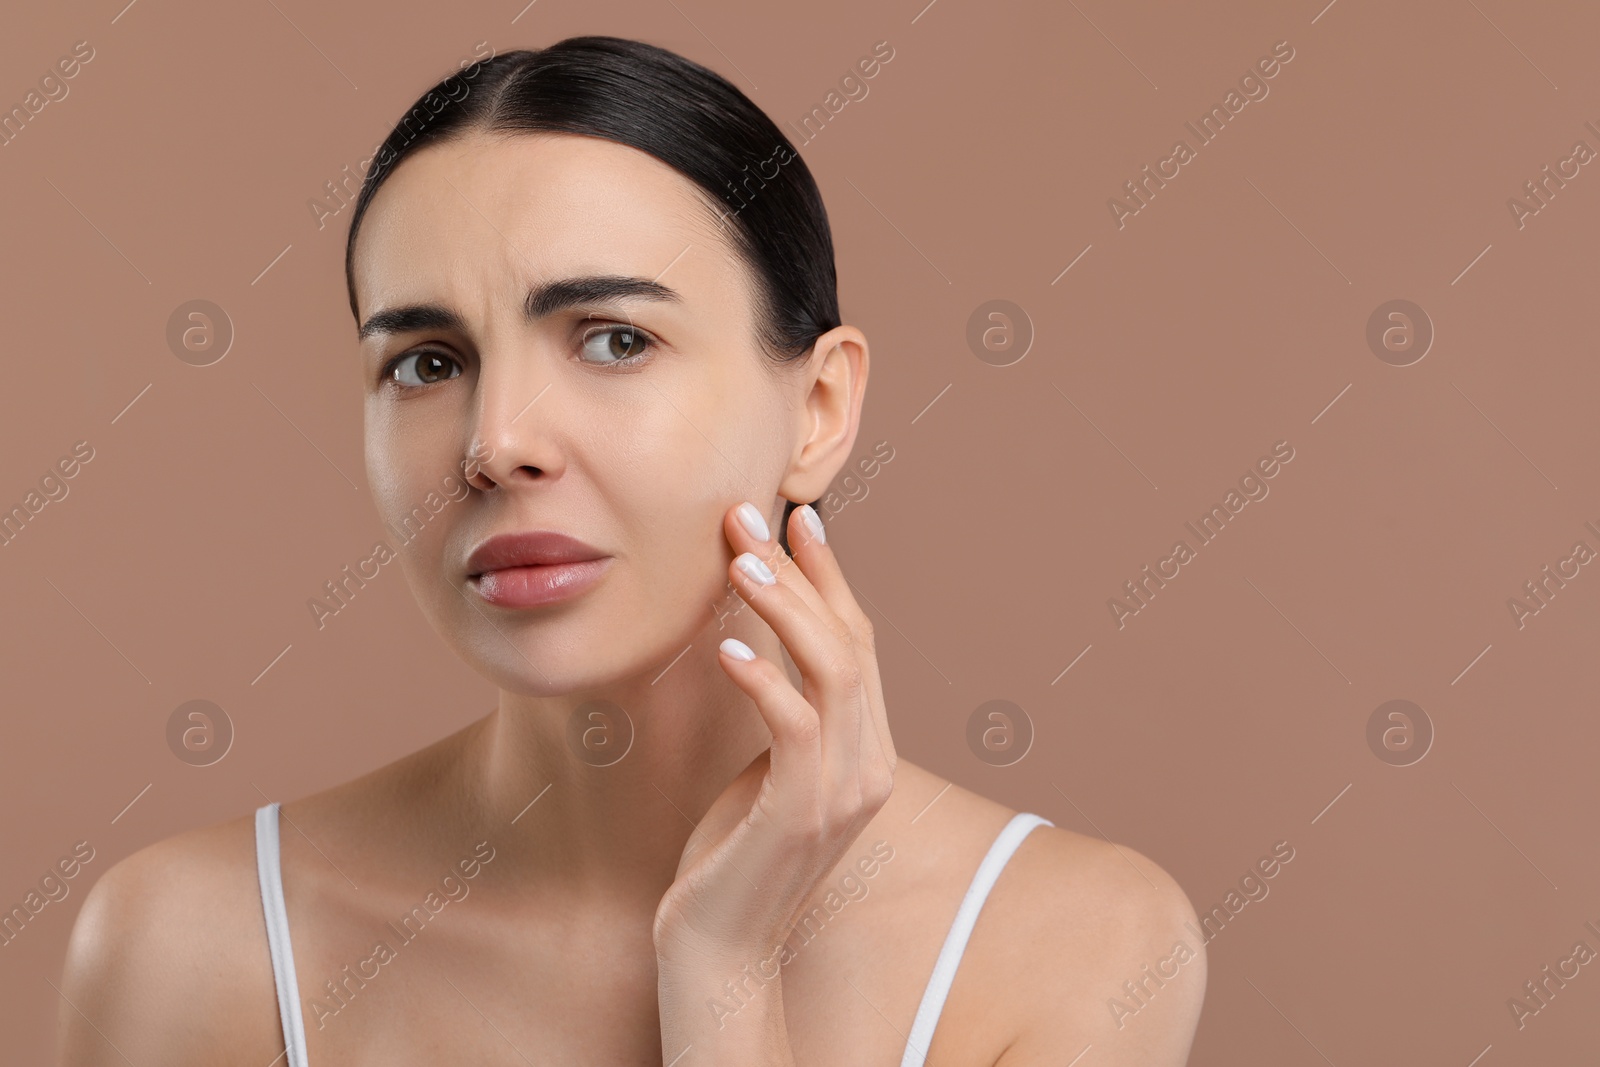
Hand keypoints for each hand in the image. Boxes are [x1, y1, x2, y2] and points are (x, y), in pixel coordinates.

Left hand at [652, 500, 897, 1058]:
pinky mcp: (804, 813)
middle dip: (802, 573)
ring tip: (740, 563)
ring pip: (835, 673)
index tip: (799, 519)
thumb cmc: (731, 856)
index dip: (831, 577)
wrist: (720, 947)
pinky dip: (765, 682)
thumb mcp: (764, 772)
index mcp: (867, 750)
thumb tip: (759, 646)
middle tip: (750, 518)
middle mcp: (870, 765)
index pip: (859, 643)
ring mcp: (844, 791)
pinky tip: (728, 650)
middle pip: (851, 643)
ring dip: (786, 610)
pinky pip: (796, 728)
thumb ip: (782, 717)